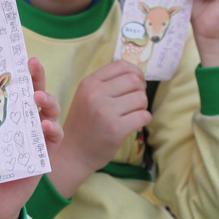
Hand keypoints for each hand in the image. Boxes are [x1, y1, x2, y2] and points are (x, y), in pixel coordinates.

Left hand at [0, 57, 62, 218]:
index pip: (5, 87)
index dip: (9, 70)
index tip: (9, 54)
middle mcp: (17, 121)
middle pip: (30, 91)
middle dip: (35, 75)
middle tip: (32, 63)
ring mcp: (31, 136)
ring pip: (47, 109)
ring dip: (47, 98)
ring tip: (38, 97)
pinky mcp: (42, 155)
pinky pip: (54, 137)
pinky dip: (53, 129)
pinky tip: (45, 127)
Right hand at [47, 59, 150, 198]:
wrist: (74, 153)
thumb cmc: (85, 123)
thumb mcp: (87, 96)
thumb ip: (106, 83)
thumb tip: (136, 73)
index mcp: (89, 83)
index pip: (121, 65)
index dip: (135, 72)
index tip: (136, 83)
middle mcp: (95, 94)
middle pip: (134, 81)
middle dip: (141, 90)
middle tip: (135, 101)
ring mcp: (105, 111)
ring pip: (141, 98)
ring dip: (142, 106)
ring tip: (133, 113)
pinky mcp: (116, 129)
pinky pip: (144, 116)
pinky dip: (144, 119)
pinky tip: (134, 124)